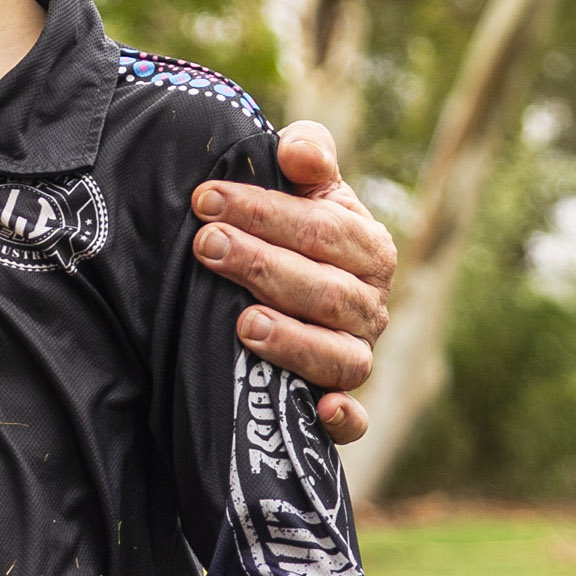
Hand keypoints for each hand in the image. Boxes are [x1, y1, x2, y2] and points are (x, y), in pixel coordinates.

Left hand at [193, 119, 395, 442]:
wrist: (288, 281)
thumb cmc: (292, 226)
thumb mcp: (303, 184)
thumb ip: (307, 154)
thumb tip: (300, 153)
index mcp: (367, 247)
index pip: (324, 229)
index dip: (265, 213)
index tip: (206, 199)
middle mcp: (369, 304)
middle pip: (325, 290)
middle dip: (262, 265)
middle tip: (206, 246)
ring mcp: (356, 355)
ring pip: (338, 356)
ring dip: (292, 341)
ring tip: (243, 324)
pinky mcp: (342, 404)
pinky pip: (355, 422)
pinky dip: (344, 420)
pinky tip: (318, 412)